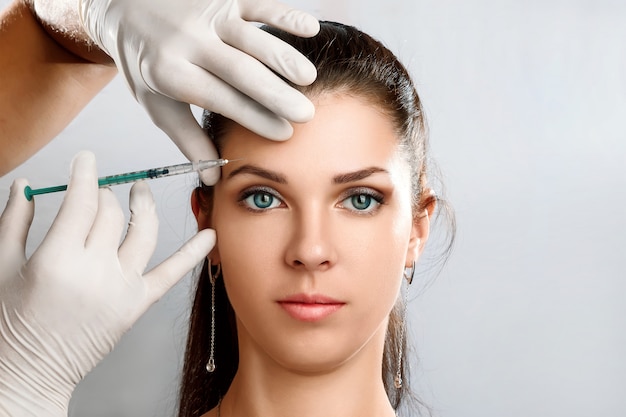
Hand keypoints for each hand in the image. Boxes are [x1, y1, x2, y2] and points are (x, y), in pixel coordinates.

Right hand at [0, 152, 214, 415]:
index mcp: (57, 259)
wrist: (29, 370)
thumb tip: (25, 186)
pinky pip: (171, 274)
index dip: (86, 174)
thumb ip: (15, 222)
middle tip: (97, 190)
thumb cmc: (10, 323)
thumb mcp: (2, 266)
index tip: (87, 161)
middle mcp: (94, 271)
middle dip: (104, 193)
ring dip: (145, 204)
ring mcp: (121, 288)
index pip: (82, 201)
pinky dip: (193, 253)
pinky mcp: (137, 305)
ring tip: (141, 191)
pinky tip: (209, 236)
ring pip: (144, 232)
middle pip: (111, 213)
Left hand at [79, 0, 319, 183]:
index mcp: (170, 72)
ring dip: (283, 57)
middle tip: (305, 114)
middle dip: (275, 94)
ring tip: (308, 79)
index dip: (254, 117)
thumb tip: (213, 178)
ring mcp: (206, 14)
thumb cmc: (147, 64)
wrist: (125, 8)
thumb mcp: (157, 106)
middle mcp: (188, 41)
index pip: (220, 98)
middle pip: (239, 70)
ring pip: (251, 37)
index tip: (283, 133)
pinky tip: (309, 27)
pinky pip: (256, 4)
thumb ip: (187, 140)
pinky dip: (284, 14)